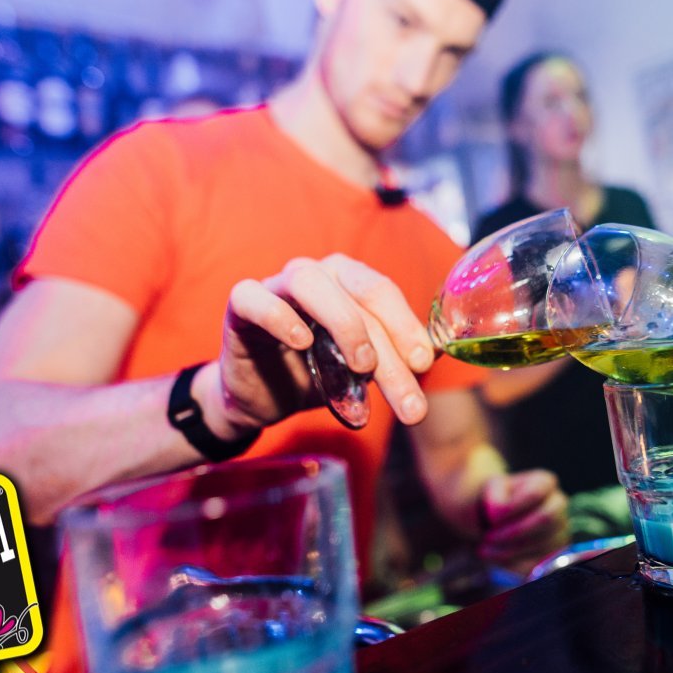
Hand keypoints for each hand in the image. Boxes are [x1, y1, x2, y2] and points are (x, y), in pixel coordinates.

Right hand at [194, 254, 435, 439]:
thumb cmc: (315, 374)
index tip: (422, 364)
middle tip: (405, 397)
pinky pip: (255, 297)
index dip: (406, 325)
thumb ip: (391, 357)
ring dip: (344, 322)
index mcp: (347, 281)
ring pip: (311, 283)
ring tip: (363, 365)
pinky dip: (279, 316)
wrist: (261, 398)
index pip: (382, 292)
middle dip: (388, 347)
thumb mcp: (360, 370)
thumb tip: (431, 355)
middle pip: (357, 295)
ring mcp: (276, 284)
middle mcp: (316, 274)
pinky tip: (300, 341)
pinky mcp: (240, 304)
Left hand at [477, 471, 569, 573]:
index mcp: (544, 482)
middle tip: (488, 538)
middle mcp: (559, 504)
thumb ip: (494, 497)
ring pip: (544, 543)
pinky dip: (515, 565)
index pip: (535, 494)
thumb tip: (499, 513)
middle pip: (546, 519)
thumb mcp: (490, 491)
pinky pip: (541, 563)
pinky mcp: (556, 553)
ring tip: (485, 550)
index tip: (492, 518)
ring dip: (510, 551)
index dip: (512, 508)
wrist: (496, 520)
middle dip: (513, 532)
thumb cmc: (496, 501)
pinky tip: (496, 560)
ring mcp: (561, 529)